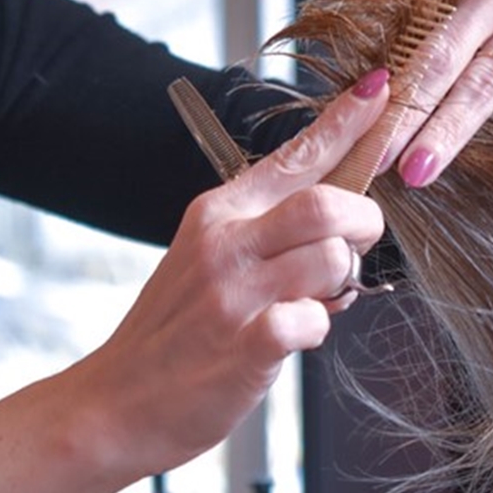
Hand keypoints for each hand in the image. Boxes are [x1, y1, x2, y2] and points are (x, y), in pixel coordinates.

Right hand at [89, 69, 389, 474]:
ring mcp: (232, 295)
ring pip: (330, 259)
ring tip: (316, 301)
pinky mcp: (243, 348)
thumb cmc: (171, 330)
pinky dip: (318, 328)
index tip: (380, 91)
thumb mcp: (204, 257)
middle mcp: (225, 244)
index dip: (345, 121)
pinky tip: (295, 334)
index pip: (294, 154)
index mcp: (218, 212)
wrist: (112, 402)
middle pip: (326, 202)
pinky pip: (311, 321)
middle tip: (358, 244)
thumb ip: (266, 232)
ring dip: (341, 283)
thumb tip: (338, 224)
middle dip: (364, 220)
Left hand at [383, 0, 492, 184]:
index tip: (355, 126)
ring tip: (421, 170)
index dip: (384, 84)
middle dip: (403, 114)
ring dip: (451, 130)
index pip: (414, 38)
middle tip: (372, 159)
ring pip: (488, 82)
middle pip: (440, 64)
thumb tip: (370, 68)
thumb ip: (425, 10)